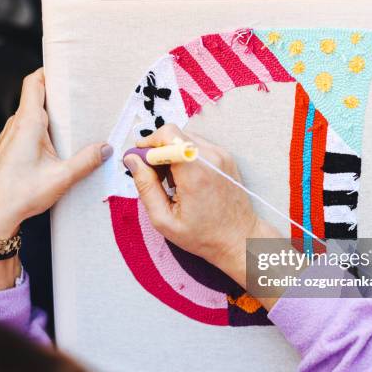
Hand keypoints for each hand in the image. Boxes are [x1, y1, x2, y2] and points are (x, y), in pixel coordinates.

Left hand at [0, 68, 111, 291]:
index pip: (34, 83)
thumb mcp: (61, 178)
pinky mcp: (9, 150)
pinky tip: (58, 144)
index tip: (67, 68)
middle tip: (82, 97)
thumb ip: (86, 161)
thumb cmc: (21, 195)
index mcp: (27, 124)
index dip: (48, 71)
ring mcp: (10, 138)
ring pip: (32, 115)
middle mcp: (16, 126)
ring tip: (74, 120)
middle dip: (58, 95)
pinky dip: (43, 130)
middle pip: (36, 97)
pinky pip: (27, 130)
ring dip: (50, 115)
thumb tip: (106, 148)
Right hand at [124, 124, 280, 288]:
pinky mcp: (225, 156)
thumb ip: (145, 187)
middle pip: (174, 133)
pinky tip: (185, 179)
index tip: (140, 161)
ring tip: (172, 181)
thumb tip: (132, 160)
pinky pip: (197, 145)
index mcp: (195, 173)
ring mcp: (221, 155)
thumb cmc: (203, 235)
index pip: (166, 135)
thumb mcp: (164, 220)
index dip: (147, 145)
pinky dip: (185, 156)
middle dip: (157, 150)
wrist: (239, 238)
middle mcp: (211, 158)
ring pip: (184, 138)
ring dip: (171, 153)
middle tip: (154, 175)